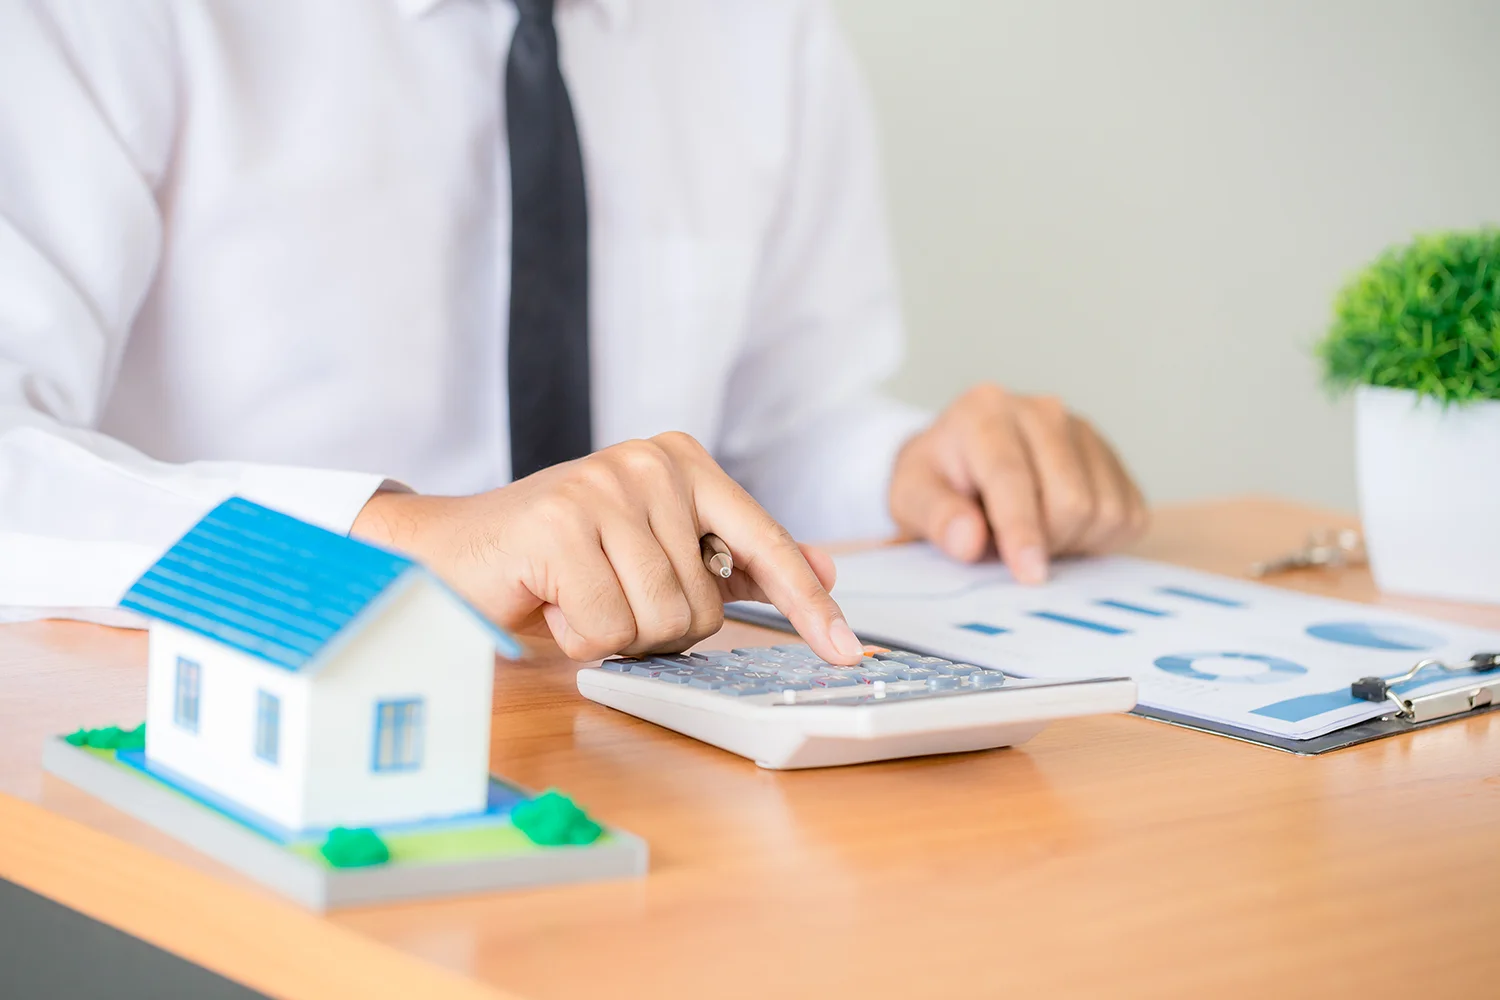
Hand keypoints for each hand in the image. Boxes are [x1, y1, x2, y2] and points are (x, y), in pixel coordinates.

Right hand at [352, 432, 865, 663]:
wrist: (450, 552)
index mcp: (684, 461)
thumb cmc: (559, 560)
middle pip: (706, 606)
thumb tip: (821, 567)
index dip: (807, 603)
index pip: (764, 542)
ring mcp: (605, 487)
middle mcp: (651, 462)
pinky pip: (606, 629)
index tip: (846, 649)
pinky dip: (575, 636)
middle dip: (656, 626)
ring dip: (613, 633)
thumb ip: (733, 558)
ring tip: (575, 595)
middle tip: (605, 596)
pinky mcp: (561, 524)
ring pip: (660, 621)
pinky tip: (548, 600)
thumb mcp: (656, 554)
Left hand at [889, 385, 1146, 581]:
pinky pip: (1128, 516)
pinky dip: (1097, 538)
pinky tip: (1060, 527)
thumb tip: (968, 540)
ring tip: (1030, 530)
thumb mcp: (910, 497)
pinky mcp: (1112, 456)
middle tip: (1008, 548)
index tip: (1030, 573)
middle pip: (1071, 501)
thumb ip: (935, 517)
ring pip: (1104, 511)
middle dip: (1043, 542)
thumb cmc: (936, 479)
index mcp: (987, 412)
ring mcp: (1084, 431)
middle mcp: (1043, 411)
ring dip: (1069, 542)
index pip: (1013, 478)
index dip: (1022, 532)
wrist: (961, 459)